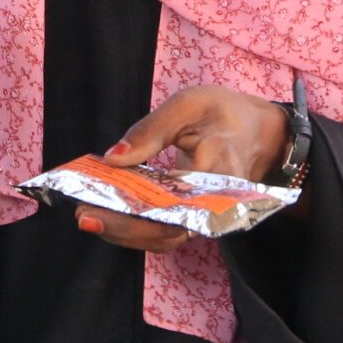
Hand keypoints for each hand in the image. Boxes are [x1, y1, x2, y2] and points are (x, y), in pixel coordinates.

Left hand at [73, 85, 289, 254]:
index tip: (98, 204)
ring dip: (123, 232)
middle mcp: (217, 203)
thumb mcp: (190, 105)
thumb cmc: (224, 114)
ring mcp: (207, 216)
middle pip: (169, 229)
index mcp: (221, 170)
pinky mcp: (196, 218)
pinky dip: (134, 225)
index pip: (178, 201)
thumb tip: (112, 158)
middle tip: (83, 216)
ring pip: (164, 237)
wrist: (259, 132)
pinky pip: (164, 230)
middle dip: (122, 227)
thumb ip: (151, 130)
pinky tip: (106, 213)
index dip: (137, 210)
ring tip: (87, 217)